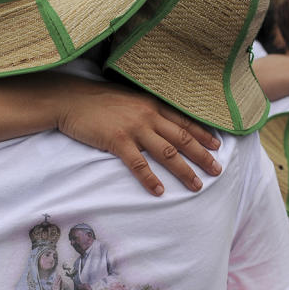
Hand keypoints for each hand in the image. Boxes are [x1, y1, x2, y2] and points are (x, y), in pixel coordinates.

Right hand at [54, 78, 222, 194]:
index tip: (218, 146)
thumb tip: (161, 122)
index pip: (184, 121)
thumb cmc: (98, 100)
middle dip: (202, 155)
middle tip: (217, 170)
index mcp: (152, 105)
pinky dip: (150, 179)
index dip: (203, 134)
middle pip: (182, 138)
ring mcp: (133, 128)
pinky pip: (138, 163)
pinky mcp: (117, 140)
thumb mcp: (129, 99)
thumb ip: (146, 109)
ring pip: (166, 152)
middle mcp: (148, 115)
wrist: (70, 98)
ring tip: (196, 185)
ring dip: (183, 171)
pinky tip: (159, 191)